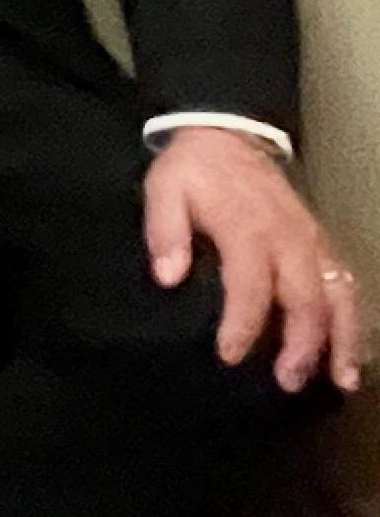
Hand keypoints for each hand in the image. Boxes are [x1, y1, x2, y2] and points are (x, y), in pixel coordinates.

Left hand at [148, 127, 364, 396]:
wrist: (227, 134)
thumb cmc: (192, 169)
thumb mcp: (164, 188)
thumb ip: (164, 231)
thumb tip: (167, 276)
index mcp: (248, 229)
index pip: (250, 287)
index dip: (243, 325)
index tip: (230, 356)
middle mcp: (289, 239)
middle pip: (305, 300)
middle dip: (301, 345)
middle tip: (289, 382)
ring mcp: (312, 242)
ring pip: (338, 297)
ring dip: (341, 339)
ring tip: (341, 380)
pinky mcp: (322, 243)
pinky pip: (346, 284)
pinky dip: (353, 319)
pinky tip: (351, 351)